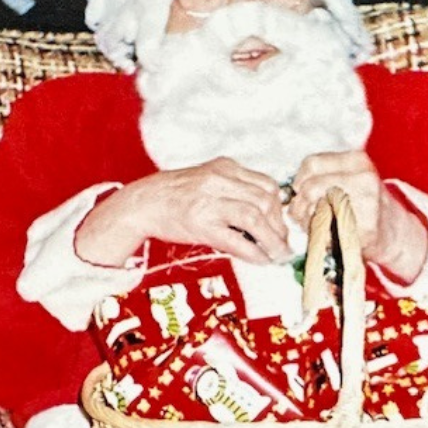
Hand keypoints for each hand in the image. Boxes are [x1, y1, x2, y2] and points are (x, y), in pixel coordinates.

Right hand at [75, 157, 290, 266]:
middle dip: (280, 227)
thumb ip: (235, 188)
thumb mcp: (209, 178)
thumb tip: (268, 213)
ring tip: (277, 254)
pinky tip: (261, 260)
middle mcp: (220, 181)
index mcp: (225, 167)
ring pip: (255, 219)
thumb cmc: (177, 193)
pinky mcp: (201, 225)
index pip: (267, 185)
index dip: (281, 208)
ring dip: (272, 241)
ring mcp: (210, 202)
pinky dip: (254, 252)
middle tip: (283, 243)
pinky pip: (237, 241)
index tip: (283, 224)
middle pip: (266, 202)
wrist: (143, 202)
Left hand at [289, 151, 427, 282]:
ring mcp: (366, 204)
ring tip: (313, 225)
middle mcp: (364, 179)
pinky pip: (329, 232)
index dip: (299, 180)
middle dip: (299, 204)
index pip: (312, 164)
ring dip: (306, 221)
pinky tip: (325, 236)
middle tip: (300, 214)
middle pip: (310, 187)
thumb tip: (291, 189)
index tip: (299, 191)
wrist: (395, 231)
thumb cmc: (364, 203)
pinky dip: (320, 236)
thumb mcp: (350, 177)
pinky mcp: (365, 229)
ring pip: (316, 210)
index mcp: (358, 161)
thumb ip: (323, 175)